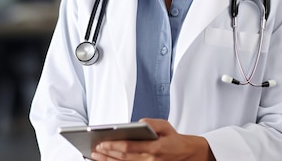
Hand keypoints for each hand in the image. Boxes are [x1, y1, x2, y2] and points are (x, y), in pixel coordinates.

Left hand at [90, 118, 214, 160]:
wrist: (186, 154)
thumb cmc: (173, 138)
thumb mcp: (166, 125)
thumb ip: (151, 123)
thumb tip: (138, 123)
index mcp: (155, 148)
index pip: (130, 148)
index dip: (114, 146)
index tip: (102, 142)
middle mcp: (151, 160)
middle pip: (124, 159)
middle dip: (108, 154)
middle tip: (95, 149)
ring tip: (95, 156)